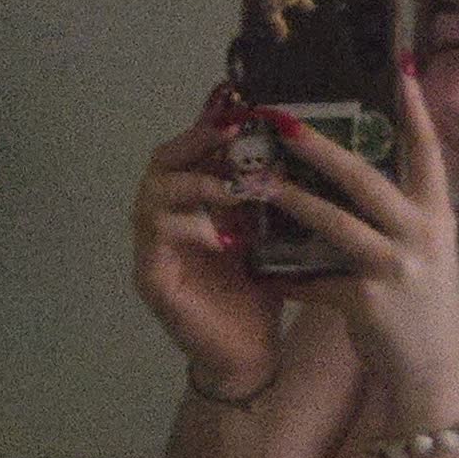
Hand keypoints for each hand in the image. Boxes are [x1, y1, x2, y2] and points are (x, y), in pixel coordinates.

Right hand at [132, 86, 288, 388]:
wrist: (252, 356)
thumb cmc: (261, 292)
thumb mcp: (272, 233)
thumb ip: (272, 192)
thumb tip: (307, 140)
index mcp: (193, 202)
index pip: (191, 148)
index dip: (210, 122)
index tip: (240, 101)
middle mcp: (165, 218)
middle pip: (162, 161)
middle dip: (196, 143)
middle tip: (232, 134)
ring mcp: (152, 248)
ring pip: (152, 196)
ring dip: (195, 185)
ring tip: (233, 187)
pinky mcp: (151, 280)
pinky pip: (155, 241)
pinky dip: (188, 230)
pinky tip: (221, 234)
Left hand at [259, 69, 458, 392]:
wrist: (434, 373)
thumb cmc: (425, 307)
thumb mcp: (429, 253)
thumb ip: (402, 216)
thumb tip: (358, 175)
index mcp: (437, 216)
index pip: (429, 152)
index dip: (416, 110)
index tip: (403, 67)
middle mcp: (421, 235)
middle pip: (366, 179)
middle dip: (321, 148)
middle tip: (285, 123)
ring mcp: (395, 268)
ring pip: (334, 222)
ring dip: (292, 200)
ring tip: (259, 182)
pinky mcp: (366, 302)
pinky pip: (315, 281)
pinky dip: (285, 276)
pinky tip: (259, 270)